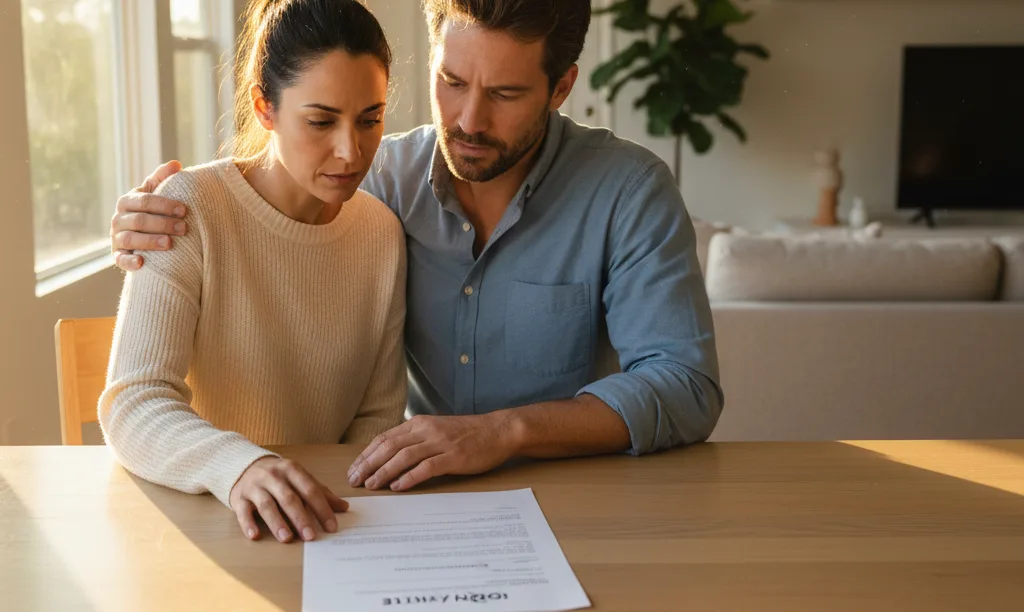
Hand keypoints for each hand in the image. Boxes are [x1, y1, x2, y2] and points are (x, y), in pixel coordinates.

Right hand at [110, 160, 186, 270]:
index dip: (164, 205)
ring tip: (169, 243)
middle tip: (183, 228)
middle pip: (139, 220)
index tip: (184, 210)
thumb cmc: (150, 211)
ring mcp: (116, 238)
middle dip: (162, 224)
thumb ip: (162, 179)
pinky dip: (129, 262)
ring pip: (130, 239)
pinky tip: (142, 263)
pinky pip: (120, 259)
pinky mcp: (117, 255)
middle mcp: (118, 219)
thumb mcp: (154, 194)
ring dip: (149, 241)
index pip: (144, 201)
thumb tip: (176, 164)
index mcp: (127, 202)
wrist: (139, 236)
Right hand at [229, 457, 348, 542]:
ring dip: (277, 522)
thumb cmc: (278, 477)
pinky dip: (248, 523)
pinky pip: (242, 511)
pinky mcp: (239, 497)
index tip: (331, 527)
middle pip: (288, 498)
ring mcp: (254, 486)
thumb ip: (320, 493)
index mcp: (292, 470)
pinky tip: (254, 535)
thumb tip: (344, 507)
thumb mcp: (299, 479)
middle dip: (300, 518)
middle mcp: (273, 476)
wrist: (245, 466)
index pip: (310, 489)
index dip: (321, 508)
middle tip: (310, 536)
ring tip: (287, 538)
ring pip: (267, 504)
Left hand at [347, 414, 519, 492]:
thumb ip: (415, 440)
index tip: (354, 469)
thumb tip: (389, 458)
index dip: (366, 454)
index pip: (385, 438)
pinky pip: (427, 467)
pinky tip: (398, 486)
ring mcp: (440, 443)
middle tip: (355, 480)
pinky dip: (410, 477)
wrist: (497, 431)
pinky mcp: (454, 456)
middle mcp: (426, 430)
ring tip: (371, 485)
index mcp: (419, 423)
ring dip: (384, 471)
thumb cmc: (467, 434)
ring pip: (404, 456)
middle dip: (369, 464)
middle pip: (389, 446)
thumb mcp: (436, 431)